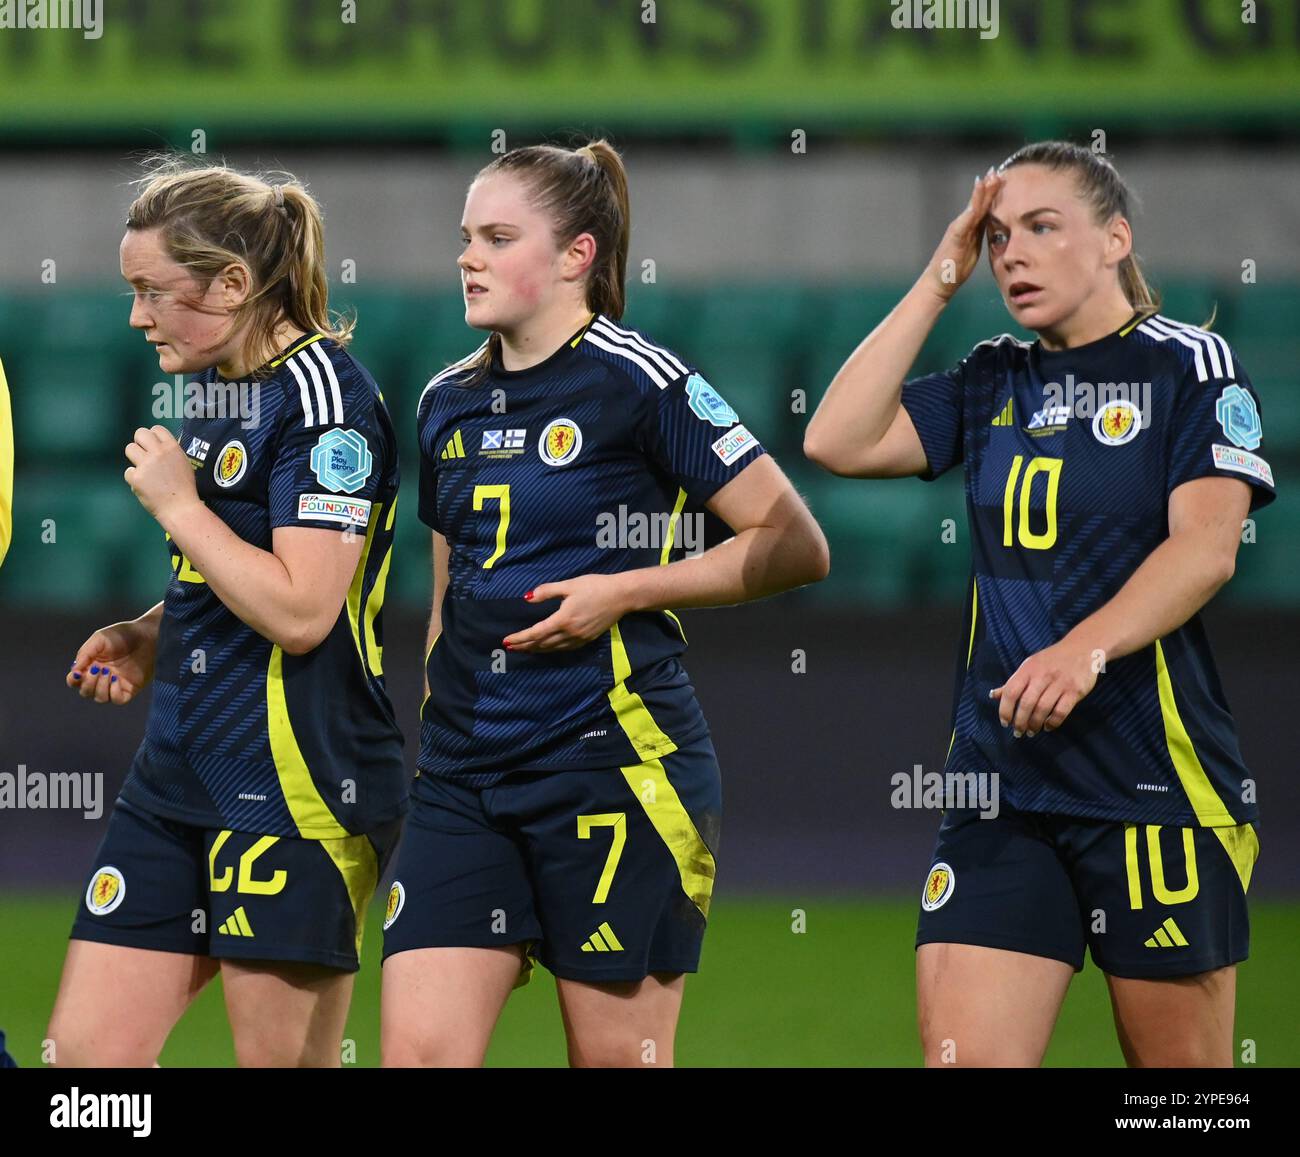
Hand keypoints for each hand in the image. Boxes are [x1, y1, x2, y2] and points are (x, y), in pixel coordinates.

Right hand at [66, 616, 159, 704]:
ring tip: (108, 672)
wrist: (148, 634)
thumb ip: (85, 653)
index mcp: (91, 665)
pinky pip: (117, 700)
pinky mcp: (131, 688)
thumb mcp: (99, 639)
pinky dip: (113, 693)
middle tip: (98, 669)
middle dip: (88, 683)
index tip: (79, 673)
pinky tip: (116, 679)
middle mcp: (102, 677)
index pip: (75, 681)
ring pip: (100, 698)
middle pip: (85, 692)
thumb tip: (75, 671)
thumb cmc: (123, 634)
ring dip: (100, 687)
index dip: (73, 680)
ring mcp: (116, 684)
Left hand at [124, 425, 200, 524]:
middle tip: (144, 454)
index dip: (153, 436)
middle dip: (140, 442)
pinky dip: (134, 478)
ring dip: (135, 458)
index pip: (156, 429)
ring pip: (129, 448)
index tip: (154, 445)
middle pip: (140, 433)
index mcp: (172, 448)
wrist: (180, 508)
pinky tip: (144, 485)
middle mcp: (158, 452)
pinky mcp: (136, 477)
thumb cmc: (185, 487)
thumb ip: (171, 453)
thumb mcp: (184, 464)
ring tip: (143, 469)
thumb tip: (159, 446)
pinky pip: (128, 471)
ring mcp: (146, 464)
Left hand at [502, 574, 631, 652]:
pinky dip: (552, 649)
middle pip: (542, 644)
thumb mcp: (569, 585)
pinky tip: (547, 648)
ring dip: (537, 650)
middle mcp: (570, 633)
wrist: (621, 596)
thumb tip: (527, 598)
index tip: (506, 641)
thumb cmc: (595, 586)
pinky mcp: (587, 639)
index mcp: (563, 619)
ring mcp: (579, 638)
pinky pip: (565, 648)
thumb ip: (547, 591)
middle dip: (525, 646)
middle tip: (511, 647)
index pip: (536, 633)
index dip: (520, 638)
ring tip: (525, 649)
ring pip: (553, 649)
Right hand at [921, 168, 1004, 302]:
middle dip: (989, 186)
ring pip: (974, 206)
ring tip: (990, 177)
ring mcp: (958, 228)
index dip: (992, 193)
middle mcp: (963, 224)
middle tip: (997, 170)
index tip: (1002, 179)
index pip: (984, 207)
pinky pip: (966, 219)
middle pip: (979, 202)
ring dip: (982, 191)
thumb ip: (979, 236)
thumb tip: (993, 230)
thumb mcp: (972, 249)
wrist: (938, 283)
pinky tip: (977, 198)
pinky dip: (973, 205)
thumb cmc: (954, 270)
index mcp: (970, 228)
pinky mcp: (955, 235)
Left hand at [990, 637, 1099, 737]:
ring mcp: (1059, 683)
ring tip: (1032, 731)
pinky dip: (1053, 722)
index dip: (1005, 709)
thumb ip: (1014, 682)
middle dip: (1020, 721)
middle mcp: (1042, 675)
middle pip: (1026, 703)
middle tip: (1018, 732)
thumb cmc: (1052, 660)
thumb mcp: (1030, 665)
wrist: (1083, 648)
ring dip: (1035, 724)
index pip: (1011, 691)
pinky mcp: (1075, 691)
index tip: (1005, 723)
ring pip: (1043, 709)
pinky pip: (1061, 711)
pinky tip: (1048, 727)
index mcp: (1028, 669)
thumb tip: (993, 696)